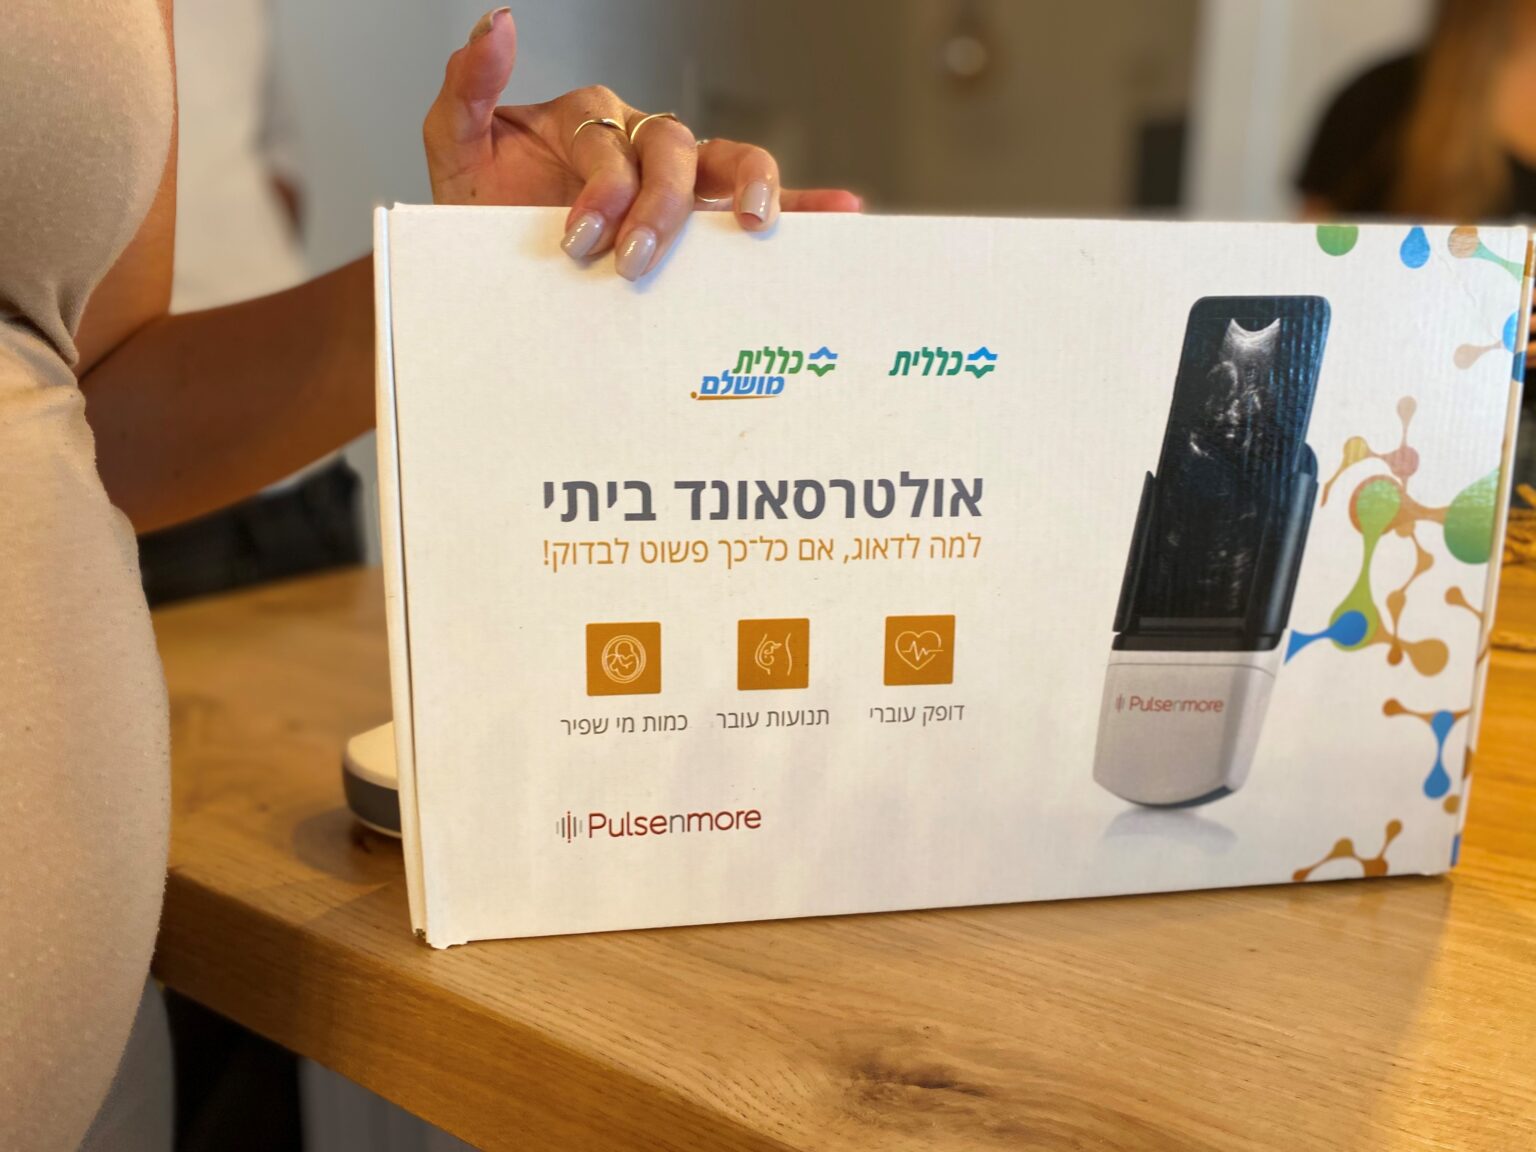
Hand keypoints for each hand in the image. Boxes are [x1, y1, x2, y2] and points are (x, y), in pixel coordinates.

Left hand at [423, 8, 861, 279]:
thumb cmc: (480, 209)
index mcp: (591, 124)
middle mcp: (642, 143)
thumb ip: (469, 85)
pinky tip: (839, 210)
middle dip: (658, 208)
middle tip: (631, 259)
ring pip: (730, 164)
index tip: (580, 239)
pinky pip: (762, 203)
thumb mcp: (457, 145)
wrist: (491, 269)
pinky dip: (805, 203)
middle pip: (675, 152)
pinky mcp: (703, 221)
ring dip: (749, 191)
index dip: (602, 189)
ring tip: (755, 222)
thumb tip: (498, 22)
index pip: (613, 143)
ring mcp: (679, 179)